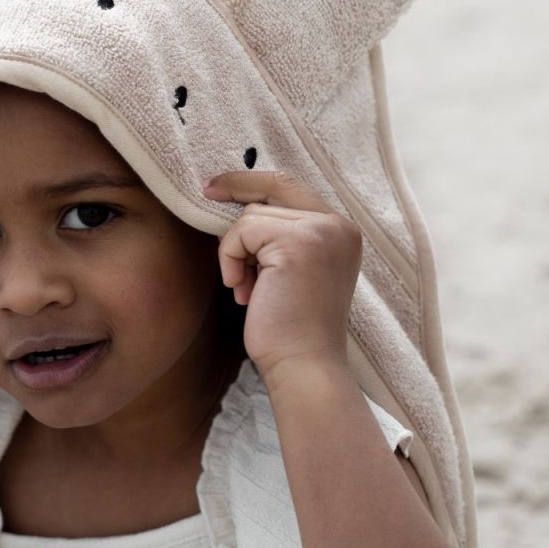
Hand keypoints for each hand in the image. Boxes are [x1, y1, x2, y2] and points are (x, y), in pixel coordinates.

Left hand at [203, 171, 361, 379]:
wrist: (304, 366)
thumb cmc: (291, 329)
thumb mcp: (292, 271)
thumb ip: (280, 237)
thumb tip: (238, 206)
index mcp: (341, 232)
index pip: (293, 188)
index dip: (254, 182)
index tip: (220, 185)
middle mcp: (338, 226)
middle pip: (274, 187)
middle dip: (237, 188)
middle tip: (207, 190)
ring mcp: (321, 232)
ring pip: (251, 215)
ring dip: (236, 252)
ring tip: (247, 289)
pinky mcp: (298, 243)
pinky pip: (242, 232)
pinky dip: (231, 260)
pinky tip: (244, 292)